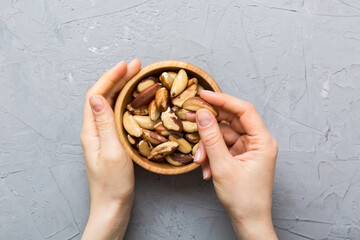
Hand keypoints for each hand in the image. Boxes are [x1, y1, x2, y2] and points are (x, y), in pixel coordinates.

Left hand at [80, 59, 140, 239]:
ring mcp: (102, 135)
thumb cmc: (113, 183)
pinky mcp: (110, 140)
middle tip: (136, 65)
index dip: (110, 77)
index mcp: (91, 130)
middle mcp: (94, 129)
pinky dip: (126, 102)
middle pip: (103, 96)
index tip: (125, 65)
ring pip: (110, 103)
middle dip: (118, 78)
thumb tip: (96, 95)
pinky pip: (117, 114)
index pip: (96, 95)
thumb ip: (104, 123)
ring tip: (137, 76)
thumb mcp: (111, 151)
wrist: (113, 204)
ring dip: (122, 87)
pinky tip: (135, 100)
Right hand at [187, 91, 277, 239]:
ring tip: (200, 161)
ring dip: (208, 147)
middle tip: (190, 119)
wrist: (248, 221)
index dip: (223, 100)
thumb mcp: (223, 167)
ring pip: (223, 136)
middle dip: (210, 125)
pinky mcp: (239, 156)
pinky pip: (222, 147)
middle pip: (231, 121)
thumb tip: (202, 114)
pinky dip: (211, 155)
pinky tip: (207, 169)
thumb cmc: (244, 198)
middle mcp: (257, 142)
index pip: (244, 110)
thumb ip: (211, 138)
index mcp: (263, 141)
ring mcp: (248, 149)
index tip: (204, 95)